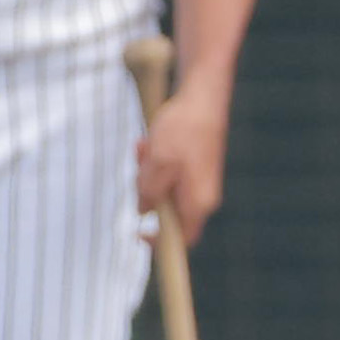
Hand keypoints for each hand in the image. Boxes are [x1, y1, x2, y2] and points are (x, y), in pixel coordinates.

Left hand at [134, 78, 231, 245]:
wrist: (202, 97)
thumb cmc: (182, 131)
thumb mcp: (157, 165)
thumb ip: (149, 193)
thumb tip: (143, 212)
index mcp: (197, 202)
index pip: (182, 239)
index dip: (160, 243)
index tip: (138, 234)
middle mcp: (202, 195)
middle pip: (165, 210)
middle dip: (145, 191)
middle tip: (141, 166)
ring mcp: (198, 179)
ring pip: (162, 188)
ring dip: (147, 171)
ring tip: (145, 147)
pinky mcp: (193, 165)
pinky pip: (166, 172)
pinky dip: (154, 160)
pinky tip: (148, 141)